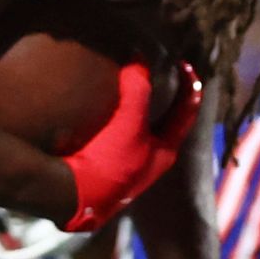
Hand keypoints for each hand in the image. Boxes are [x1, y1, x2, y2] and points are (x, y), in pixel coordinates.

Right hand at [57, 60, 194, 232]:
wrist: (69, 197)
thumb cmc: (108, 161)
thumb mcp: (129, 121)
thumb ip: (138, 87)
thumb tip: (139, 61)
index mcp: (165, 152)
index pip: (187, 112)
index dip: (190, 85)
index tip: (184, 62)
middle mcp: (149, 165)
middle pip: (163, 123)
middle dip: (160, 98)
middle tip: (155, 73)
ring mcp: (126, 172)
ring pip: (136, 132)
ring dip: (132, 110)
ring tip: (123, 88)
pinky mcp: (103, 173)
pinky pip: (114, 140)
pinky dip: (112, 121)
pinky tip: (99, 113)